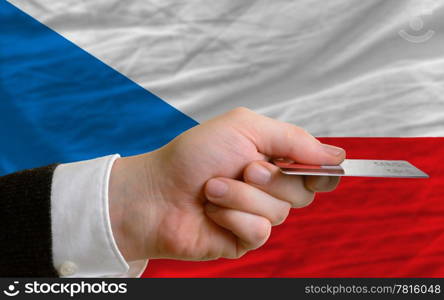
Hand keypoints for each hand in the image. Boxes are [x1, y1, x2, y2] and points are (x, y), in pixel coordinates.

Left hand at [108, 108, 344, 260]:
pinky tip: (212, 211)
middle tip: (242, 168)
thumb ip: (293, 138)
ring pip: (280, 212)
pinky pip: (259, 232)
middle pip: (304, 191)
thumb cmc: (193, 155)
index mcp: (272, 158)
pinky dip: (233, 217)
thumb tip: (337, 154)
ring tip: (213, 188)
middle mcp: (269, 187)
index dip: (320, 169)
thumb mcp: (244, 128)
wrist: (156, 192)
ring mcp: (257, 214)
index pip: (316, 168)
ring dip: (242, 196)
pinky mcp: (245, 238)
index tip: (312, 166)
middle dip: (271, 179)